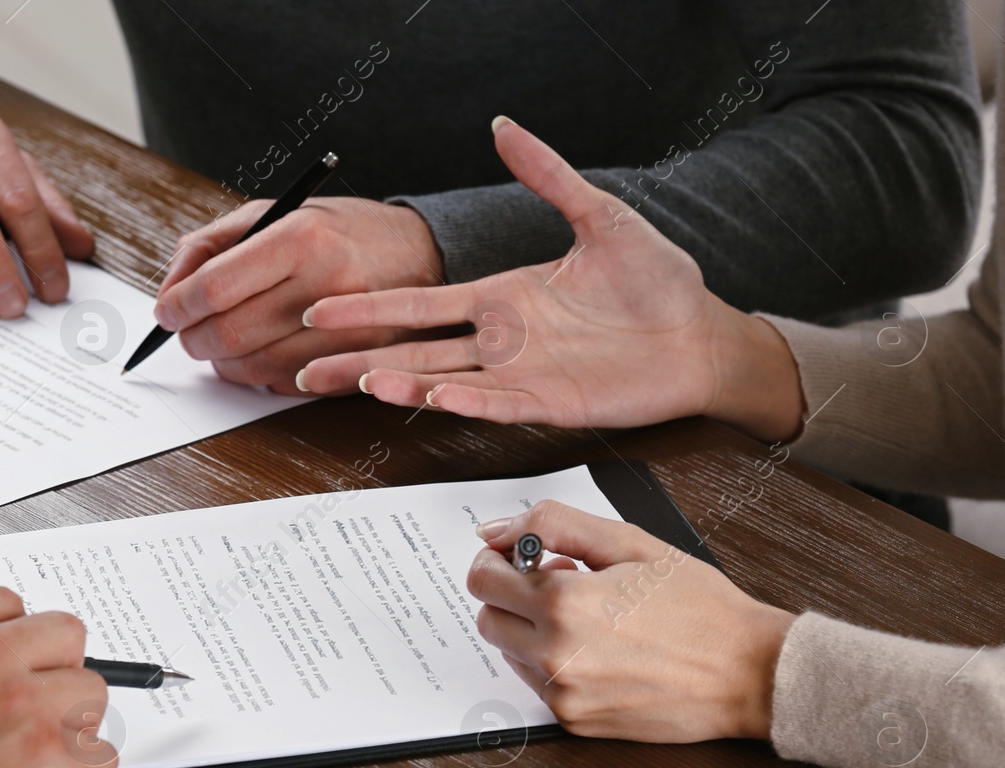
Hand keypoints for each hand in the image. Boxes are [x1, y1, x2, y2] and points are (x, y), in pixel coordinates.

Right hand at [0, 587, 114, 767]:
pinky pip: (102, 758)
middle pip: (66, 636)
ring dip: (73, 734)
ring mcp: (19, 702)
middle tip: (34, 720)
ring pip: (92, 695)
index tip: (17, 669)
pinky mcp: (48, 754)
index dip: (20, 642)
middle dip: (57, 679)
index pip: (8, 603)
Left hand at [152, 196, 443, 392]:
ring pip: (255, 368)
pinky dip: (261, 376)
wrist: (422, 253)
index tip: (166, 312)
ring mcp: (349, 330)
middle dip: (193, 340)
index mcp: (303, 237)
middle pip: (230, 334)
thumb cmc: (341, 232)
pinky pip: (287, 385)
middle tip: (187, 333)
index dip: (178, 306)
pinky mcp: (360, 363)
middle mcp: (329, 284)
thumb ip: (212, 245)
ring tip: (222, 345)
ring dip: (223, 364)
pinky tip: (264, 352)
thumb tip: (169, 291)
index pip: (216, 287)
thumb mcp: (275, 212)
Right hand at [300, 119, 803, 442]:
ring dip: (400, 383)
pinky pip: (497, 404)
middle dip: (358, 357)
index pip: (421, 303)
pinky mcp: (551, 404)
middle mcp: (501, 341)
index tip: (322, 309)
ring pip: (444, 381)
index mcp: (502, 297)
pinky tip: (430, 397)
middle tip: (304, 364)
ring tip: (356, 379)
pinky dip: (463, 401)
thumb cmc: (657, 280)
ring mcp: (522, 376)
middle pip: (414, 351)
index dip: (371, 307)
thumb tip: (505, 125)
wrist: (700, 334)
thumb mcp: (600, 214)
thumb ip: (547, 174)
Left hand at [468, 500, 794, 742]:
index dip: (498, 562)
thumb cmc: (699, 606)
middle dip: (511, 597)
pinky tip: (600, 651)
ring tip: (590, 619)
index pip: (482, 580)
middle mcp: (556, 655)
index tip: (519, 558)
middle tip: (558, 583)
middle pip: (487, 619)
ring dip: (531, 632)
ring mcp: (564, 694)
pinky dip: (554, 665)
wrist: (748, 673)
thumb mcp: (630, 543)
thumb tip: (495, 531)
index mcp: (565, 603)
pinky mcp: (575, 722)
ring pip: (510, 654)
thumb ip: (554, 525)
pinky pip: (538, 686)